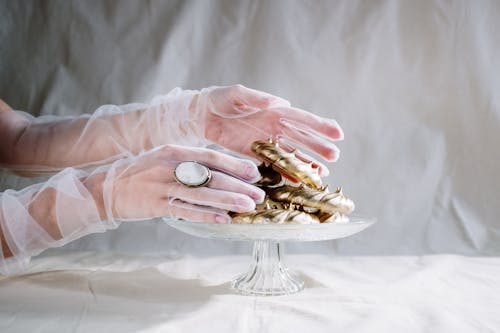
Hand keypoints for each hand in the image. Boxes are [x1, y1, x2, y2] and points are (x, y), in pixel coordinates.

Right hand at [92, 144, 265, 222]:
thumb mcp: (164, 160)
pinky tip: (223, 219)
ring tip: (248, 206)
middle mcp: (170, 166)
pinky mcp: (156, 205)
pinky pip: (186, 211)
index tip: (254, 172)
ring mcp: (163, 186)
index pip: (211, 156)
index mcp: (174, 151)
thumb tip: (220, 171)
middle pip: (212, 176)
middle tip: (258, 195)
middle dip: (238, 186)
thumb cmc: (140, 174)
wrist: (105, 188)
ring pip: (203, 194)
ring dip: (228, 200)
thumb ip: (189, 163)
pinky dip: (206, 215)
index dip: (235, 164)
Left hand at [198, 85, 343, 175]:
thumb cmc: (219, 99)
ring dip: (306, 162)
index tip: (338, 134)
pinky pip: (274, 164)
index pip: (302, 118)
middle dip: (318, 147)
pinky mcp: (255, 153)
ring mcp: (266, 141)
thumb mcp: (236, 94)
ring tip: (322, 173)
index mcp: (274, 110)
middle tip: (335, 156)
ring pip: (291, 153)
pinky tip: (297, 180)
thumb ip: (256, 98)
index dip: (320, 126)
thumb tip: (278, 102)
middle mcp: (274, 127)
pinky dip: (285, 172)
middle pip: (302, 138)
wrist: (201, 115)